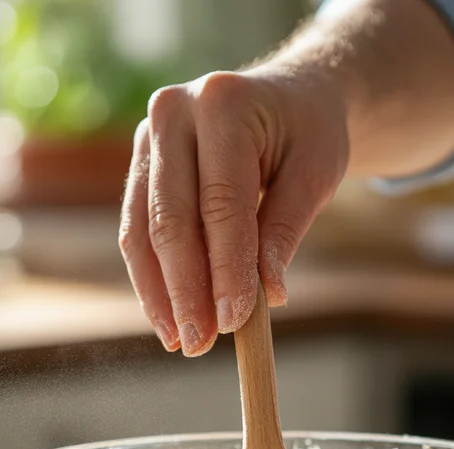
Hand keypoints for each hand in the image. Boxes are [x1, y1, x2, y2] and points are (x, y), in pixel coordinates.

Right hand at [119, 68, 349, 355]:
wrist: (289, 99)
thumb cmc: (308, 134)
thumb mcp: (316, 173)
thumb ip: (286, 228)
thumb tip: (268, 295)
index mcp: (223, 103)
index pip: (221, 203)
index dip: (225, 268)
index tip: (234, 321)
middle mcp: (173, 113)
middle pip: (171, 218)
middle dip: (185, 290)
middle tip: (199, 344)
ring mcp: (148, 137)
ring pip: (143, 230)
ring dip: (160, 293)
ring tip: (182, 341)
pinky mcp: (140, 165)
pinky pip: (138, 231)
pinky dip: (152, 278)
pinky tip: (168, 316)